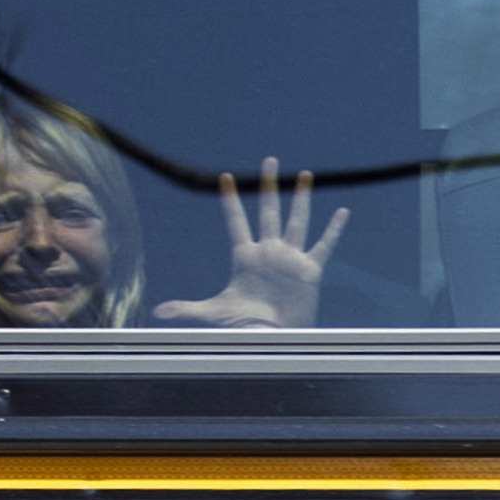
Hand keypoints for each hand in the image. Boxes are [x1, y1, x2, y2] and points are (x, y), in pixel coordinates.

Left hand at [152, 158, 348, 329]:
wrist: (271, 338)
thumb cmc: (242, 326)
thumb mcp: (213, 312)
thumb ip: (186, 308)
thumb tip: (157, 313)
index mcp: (245, 256)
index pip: (236, 221)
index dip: (230, 200)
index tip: (224, 177)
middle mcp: (268, 251)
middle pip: (268, 211)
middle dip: (268, 186)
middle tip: (270, 161)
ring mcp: (290, 258)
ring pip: (297, 220)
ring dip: (301, 198)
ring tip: (306, 175)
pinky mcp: (309, 269)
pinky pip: (323, 245)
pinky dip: (333, 229)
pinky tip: (342, 212)